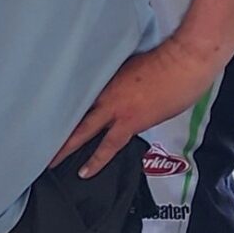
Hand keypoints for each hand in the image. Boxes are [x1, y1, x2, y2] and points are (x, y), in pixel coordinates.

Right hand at [54, 37, 225, 176]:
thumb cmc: (181, 89)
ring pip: (81, 106)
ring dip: (66, 118)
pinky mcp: (110, 71)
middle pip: (82, 129)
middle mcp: (113, 105)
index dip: (94, 161)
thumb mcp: (159, 116)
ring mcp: (108, 86)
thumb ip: (137, 121)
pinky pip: (90, 87)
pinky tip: (70, 97)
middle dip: (64, 145)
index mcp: (129, 121)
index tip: (81, 172)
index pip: (106, 146)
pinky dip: (80, 95)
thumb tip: (127, 121)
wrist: (185, 60)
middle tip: (49, 157)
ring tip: (50, 126)